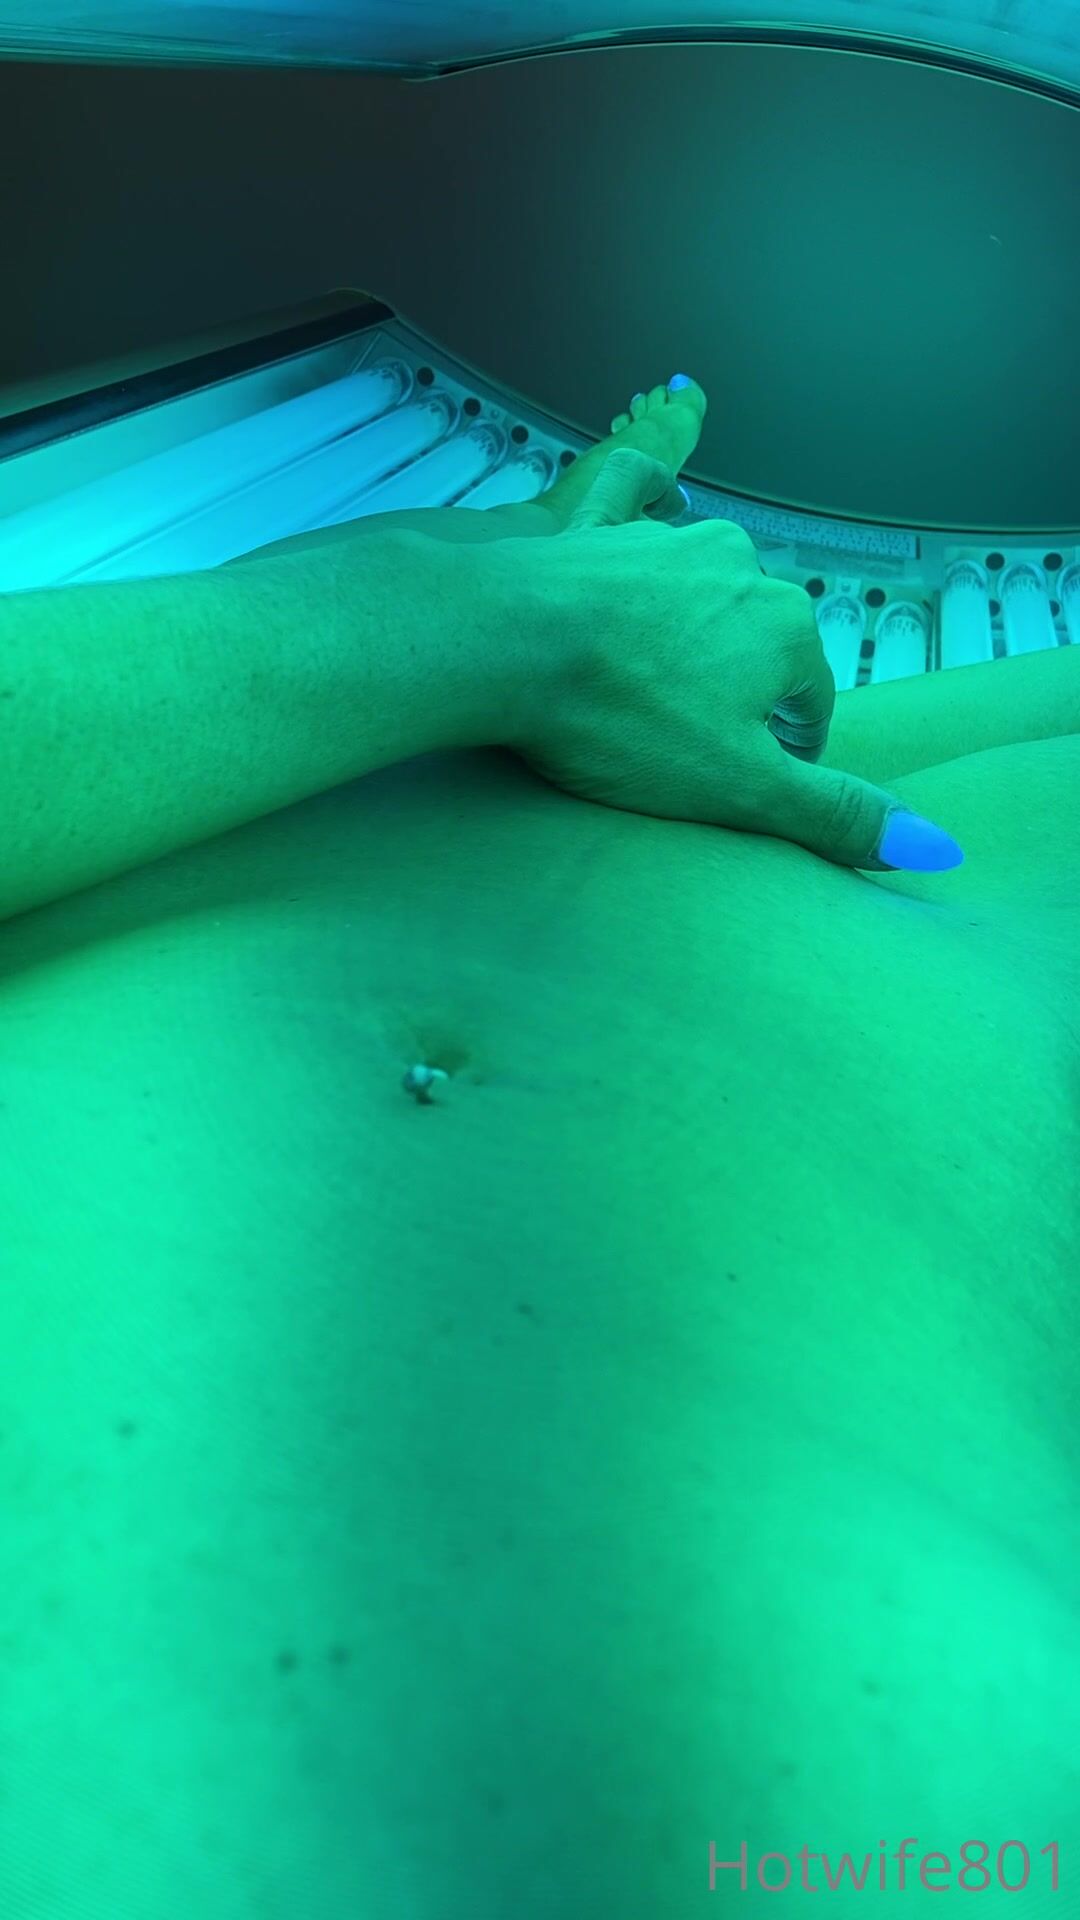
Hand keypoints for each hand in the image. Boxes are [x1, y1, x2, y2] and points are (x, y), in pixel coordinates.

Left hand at [501, 446, 961, 872]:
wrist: (500, 641)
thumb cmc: (619, 720)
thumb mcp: (736, 788)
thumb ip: (830, 813)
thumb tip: (931, 846)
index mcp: (784, 629)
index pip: (809, 705)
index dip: (782, 757)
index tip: (741, 788)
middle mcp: (738, 568)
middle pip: (755, 647)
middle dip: (733, 694)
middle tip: (682, 747)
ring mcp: (666, 538)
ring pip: (700, 588)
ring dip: (687, 628)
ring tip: (642, 682)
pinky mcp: (597, 525)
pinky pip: (634, 498)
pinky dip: (644, 500)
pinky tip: (649, 499)